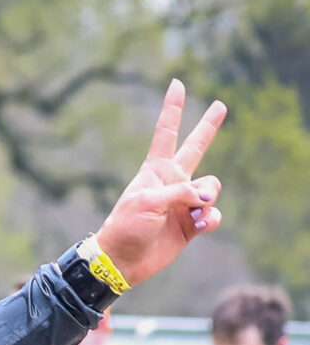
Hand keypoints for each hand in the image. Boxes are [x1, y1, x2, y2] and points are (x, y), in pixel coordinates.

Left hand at [90, 81, 226, 287]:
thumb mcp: (148, 203)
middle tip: (220, 105)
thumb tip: (209, 196)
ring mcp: (184, 201)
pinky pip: (213, 214)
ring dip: (206, 201)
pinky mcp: (192, 223)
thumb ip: (181, 193)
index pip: (167, 132)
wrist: (123, 260)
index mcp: (155, 170)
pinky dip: (209, 220)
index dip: (173, 109)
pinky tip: (197, 226)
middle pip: (196, 148)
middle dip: (208, 127)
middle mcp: (173, 181)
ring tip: (189, 215)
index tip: (176, 84)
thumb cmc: (126, 227)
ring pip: (213, 188)